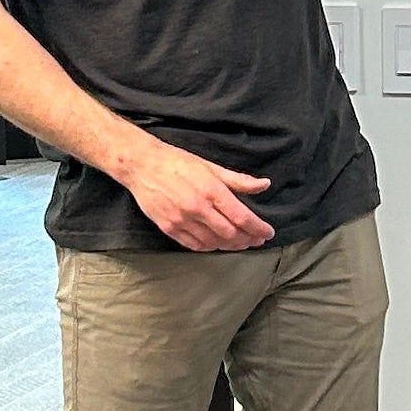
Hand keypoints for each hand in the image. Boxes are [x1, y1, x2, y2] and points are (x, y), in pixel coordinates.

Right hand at [124, 140, 274, 251]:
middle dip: (248, 240)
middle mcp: (198, 208)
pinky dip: (210, 247)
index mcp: (211, 190)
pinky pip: (195, 245)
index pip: (242, 217)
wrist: (142, 166)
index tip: (267, 233)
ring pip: (214, 243)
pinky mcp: (169, 228)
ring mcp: (182, 220)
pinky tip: (217, 243)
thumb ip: (239, 180)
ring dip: (231, 246)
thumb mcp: (211, 167)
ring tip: (240, 242)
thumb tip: (264, 184)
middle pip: (231, 234)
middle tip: (256, 240)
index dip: (258, 228)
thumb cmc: (178, 163)